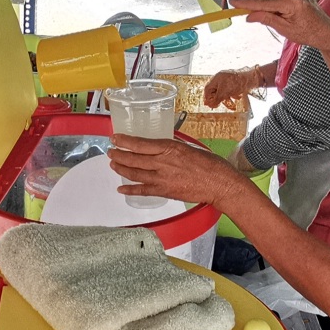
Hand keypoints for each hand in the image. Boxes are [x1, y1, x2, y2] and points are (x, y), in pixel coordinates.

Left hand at [109, 134, 246, 206]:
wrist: (219, 184)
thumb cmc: (210, 164)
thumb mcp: (189, 147)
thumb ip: (172, 148)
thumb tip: (160, 146)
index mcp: (170, 148)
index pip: (141, 143)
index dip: (125, 141)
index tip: (115, 138)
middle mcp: (163, 162)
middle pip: (134, 158)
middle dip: (119, 155)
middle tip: (110, 152)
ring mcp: (162, 178)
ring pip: (135, 173)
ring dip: (121, 168)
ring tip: (113, 165)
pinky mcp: (164, 191)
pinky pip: (142, 190)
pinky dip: (130, 189)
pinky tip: (121, 188)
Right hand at [199, 65, 267, 105]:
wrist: (251, 78)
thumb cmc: (236, 83)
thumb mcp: (224, 93)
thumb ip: (215, 99)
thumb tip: (207, 104)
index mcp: (216, 79)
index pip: (207, 89)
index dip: (207, 98)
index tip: (210, 105)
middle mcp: (221, 79)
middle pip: (215, 91)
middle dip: (218, 99)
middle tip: (220, 104)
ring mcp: (228, 80)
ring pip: (223, 92)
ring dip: (226, 98)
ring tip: (231, 103)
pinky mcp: (234, 82)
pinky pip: (230, 90)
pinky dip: (233, 95)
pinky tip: (237, 96)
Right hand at [233, 0, 329, 50]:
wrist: (325, 31)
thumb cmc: (307, 34)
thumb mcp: (285, 30)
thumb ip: (266, 19)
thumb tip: (249, 16)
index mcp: (293, 3)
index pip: (264, 2)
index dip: (247, 3)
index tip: (233, 1)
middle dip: (257, 4)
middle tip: (255, 17)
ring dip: (266, 3)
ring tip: (277, 17)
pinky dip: (274, 1)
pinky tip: (282, 12)